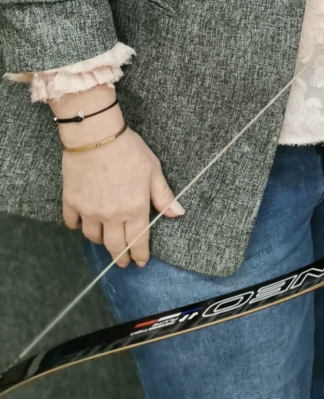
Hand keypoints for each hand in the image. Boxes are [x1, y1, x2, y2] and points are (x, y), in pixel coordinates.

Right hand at [61, 124, 183, 267]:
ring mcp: (89, 210)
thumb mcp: (153, 171)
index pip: (138, 241)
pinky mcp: (71, 202)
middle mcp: (111, 215)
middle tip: (124, 263)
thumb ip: (163, 195)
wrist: (96, 136)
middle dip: (121, 257)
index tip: (141, 263)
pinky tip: (83, 224)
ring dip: (101, 241)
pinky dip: (78, 226)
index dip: (140, 254)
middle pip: (114, 246)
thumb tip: (178, 213)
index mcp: (134, 209)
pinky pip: (73, 223)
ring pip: (93, 237)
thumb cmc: (129, 150)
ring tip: (106, 241)